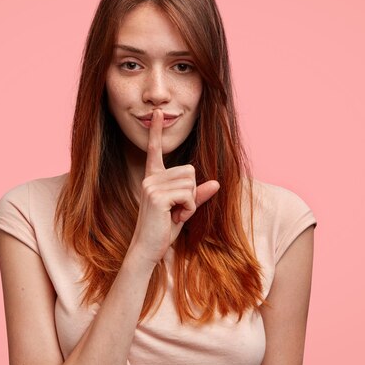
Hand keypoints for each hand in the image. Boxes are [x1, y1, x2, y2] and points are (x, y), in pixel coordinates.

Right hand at [128, 109, 219, 265]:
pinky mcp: (157, 196)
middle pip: (190, 171)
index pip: (155, 151)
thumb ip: (198, 195)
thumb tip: (217, 184)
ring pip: (191, 183)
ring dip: (191, 202)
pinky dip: (188, 209)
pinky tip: (174, 217)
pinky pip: (188, 195)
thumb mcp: (184, 210)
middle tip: (177, 209)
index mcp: (154, 178)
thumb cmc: (164, 230)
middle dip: (192, 192)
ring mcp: (152, 186)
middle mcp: (151, 179)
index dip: (157, 132)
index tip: (158, 114)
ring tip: (175, 214)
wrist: (148, 249)